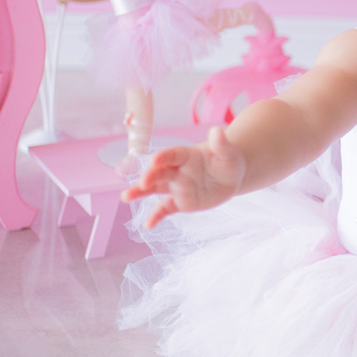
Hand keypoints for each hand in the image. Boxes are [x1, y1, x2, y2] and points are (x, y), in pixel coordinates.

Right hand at [121, 126, 245, 227]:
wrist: (231, 177)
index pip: (172, 155)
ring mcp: (176, 186)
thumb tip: (217, 130)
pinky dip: (156, 216)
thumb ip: (221, 144)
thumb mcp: (228, 153)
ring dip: (140, 192)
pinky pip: (165, 209)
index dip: (164, 156)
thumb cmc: (227, 161)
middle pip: (160, 172)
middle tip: (144, 182)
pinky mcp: (180, 202)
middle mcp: (176, 170)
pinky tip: (147, 225)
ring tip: (126, 197)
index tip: (154, 160)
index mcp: (186, 155)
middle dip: (150, 176)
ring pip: (155, 189)